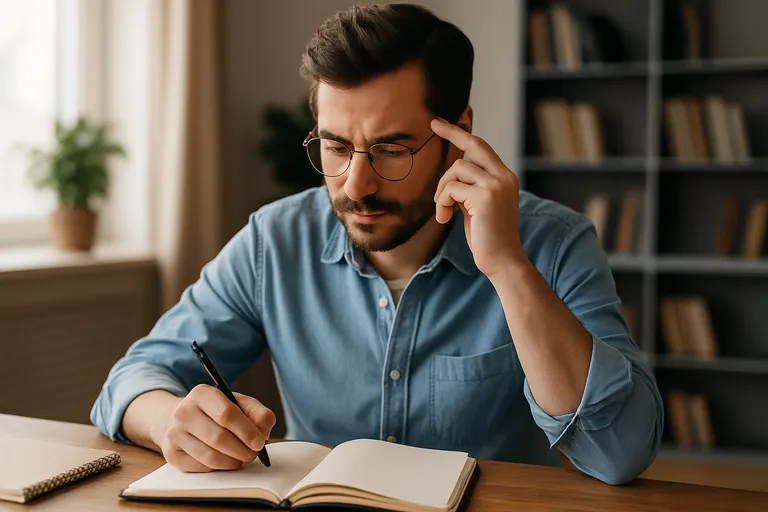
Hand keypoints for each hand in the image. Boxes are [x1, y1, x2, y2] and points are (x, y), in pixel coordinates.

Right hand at [152, 384, 275, 472]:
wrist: (180, 419)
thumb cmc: (215, 411)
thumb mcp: (237, 403)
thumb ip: (257, 413)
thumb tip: (264, 432)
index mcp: (201, 394)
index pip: (226, 414)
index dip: (247, 431)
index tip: (260, 442)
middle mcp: (183, 412)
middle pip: (219, 438)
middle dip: (242, 449)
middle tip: (254, 453)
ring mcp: (174, 434)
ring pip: (210, 456)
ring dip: (232, 461)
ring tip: (242, 458)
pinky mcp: (171, 454)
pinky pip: (201, 467)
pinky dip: (219, 467)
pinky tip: (225, 460)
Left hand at [431, 117, 525, 276]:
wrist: (503, 261)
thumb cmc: (487, 237)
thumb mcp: (478, 205)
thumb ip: (470, 186)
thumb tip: (452, 171)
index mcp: (505, 177)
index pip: (482, 147)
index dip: (462, 134)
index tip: (443, 123)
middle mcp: (504, 176)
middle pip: (473, 145)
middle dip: (452, 132)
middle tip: (433, 124)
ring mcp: (496, 185)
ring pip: (456, 169)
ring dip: (442, 190)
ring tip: (443, 210)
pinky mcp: (485, 196)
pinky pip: (451, 188)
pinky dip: (442, 203)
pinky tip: (445, 218)